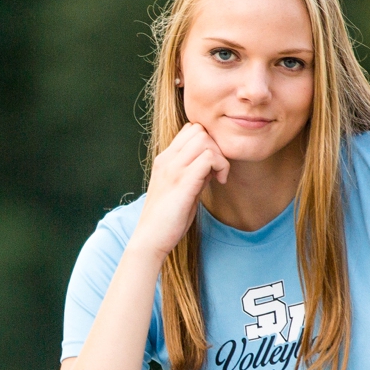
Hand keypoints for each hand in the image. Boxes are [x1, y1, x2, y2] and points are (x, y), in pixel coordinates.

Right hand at [131, 122, 227, 257]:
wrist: (150, 239)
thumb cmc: (167, 219)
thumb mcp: (180, 189)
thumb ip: (194, 173)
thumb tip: (212, 164)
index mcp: (164, 159)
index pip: (190, 130)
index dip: (207, 142)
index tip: (212, 165)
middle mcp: (167, 159)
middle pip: (199, 130)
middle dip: (216, 146)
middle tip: (218, 169)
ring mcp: (173, 169)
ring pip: (204, 139)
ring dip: (219, 156)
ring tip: (218, 176)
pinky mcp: (182, 182)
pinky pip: (208, 158)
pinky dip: (220, 166)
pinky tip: (219, 182)